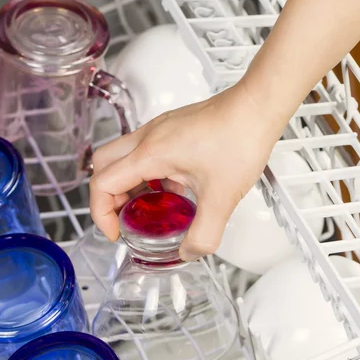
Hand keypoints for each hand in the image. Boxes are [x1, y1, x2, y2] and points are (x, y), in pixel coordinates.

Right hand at [89, 82, 286, 260]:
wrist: (257, 107)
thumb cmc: (240, 138)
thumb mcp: (221, 199)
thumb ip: (204, 234)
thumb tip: (189, 252)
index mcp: (150, 154)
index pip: (102, 183)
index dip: (101, 214)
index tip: (116, 232)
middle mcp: (147, 138)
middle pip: (102, 166)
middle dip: (106, 197)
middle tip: (123, 218)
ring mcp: (157, 130)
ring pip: (121, 157)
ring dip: (126, 185)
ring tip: (146, 208)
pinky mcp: (170, 129)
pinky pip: (142, 152)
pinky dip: (145, 174)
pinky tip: (171, 189)